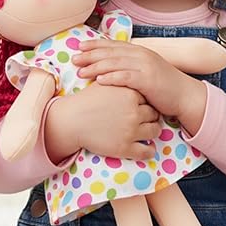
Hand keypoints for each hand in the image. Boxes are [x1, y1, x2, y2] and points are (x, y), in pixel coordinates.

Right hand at [44, 82, 159, 162]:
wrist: (70, 120)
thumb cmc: (85, 101)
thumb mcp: (104, 84)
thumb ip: (119, 78)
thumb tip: (128, 73)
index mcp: (130, 95)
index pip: (148, 97)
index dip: (145, 101)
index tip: (142, 104)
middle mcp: (134, 112)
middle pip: (154, 113)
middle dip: (150, 115)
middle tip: (145, 118)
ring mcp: (131, 131)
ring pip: (154, 131)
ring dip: (153, 131)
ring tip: (147, 130)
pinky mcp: (125, 148)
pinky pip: (147, 152)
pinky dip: (150, 150)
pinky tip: (148, 148)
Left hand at [73, 40, 205, 124]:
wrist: (184, 95)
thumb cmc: (163, 86)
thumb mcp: (146, 71)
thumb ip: (130, 66)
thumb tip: (110, 67)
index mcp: (140, 51)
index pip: (113, 45)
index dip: (95, 45)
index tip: (80, 46)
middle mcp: (141, 55)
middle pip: (111, 53)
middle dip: (91, 55)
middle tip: (74, 58)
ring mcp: (145, 66)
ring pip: (115, 63)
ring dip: (96, 67)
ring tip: (81, 71)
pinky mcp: (148, 80)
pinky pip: (126, 77)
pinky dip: (112, 77)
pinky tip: (99, 80)